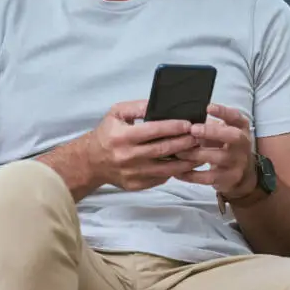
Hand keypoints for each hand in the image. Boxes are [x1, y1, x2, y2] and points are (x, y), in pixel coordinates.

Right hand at [84, 100, 201, 191]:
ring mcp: (132, 173)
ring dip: (185, 161)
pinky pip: (159, 179)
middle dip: (184, 143)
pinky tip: (183, 164)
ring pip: (166, 168)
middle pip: (163, 150)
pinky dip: (173, 172)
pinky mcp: (136, 185)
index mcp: (122, 136)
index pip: (153, 130)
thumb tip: (159, 104)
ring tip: (198, 153)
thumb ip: (137, 107)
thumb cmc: (107, 134)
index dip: (173, 127)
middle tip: (198, 137)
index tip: (188, 124)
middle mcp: (127, 156)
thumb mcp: (116, 113)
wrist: (91, 161)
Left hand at [174, 103, 255, 195]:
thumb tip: (186, 122)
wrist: (242, 173)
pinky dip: (192, 175)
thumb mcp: (223, 132)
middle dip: (212, 132)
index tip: (208, 107)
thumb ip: (210, 126)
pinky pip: (209, 177)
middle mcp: (243, 145)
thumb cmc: (225, 145)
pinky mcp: (228, 179)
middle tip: (193, 129)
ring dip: (196, 154)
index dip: (224, 112)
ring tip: (179, 152)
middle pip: (233, 137)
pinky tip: (178, 172)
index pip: (237, 117)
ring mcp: (238, 163)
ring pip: (218, 158)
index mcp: (241, 129)